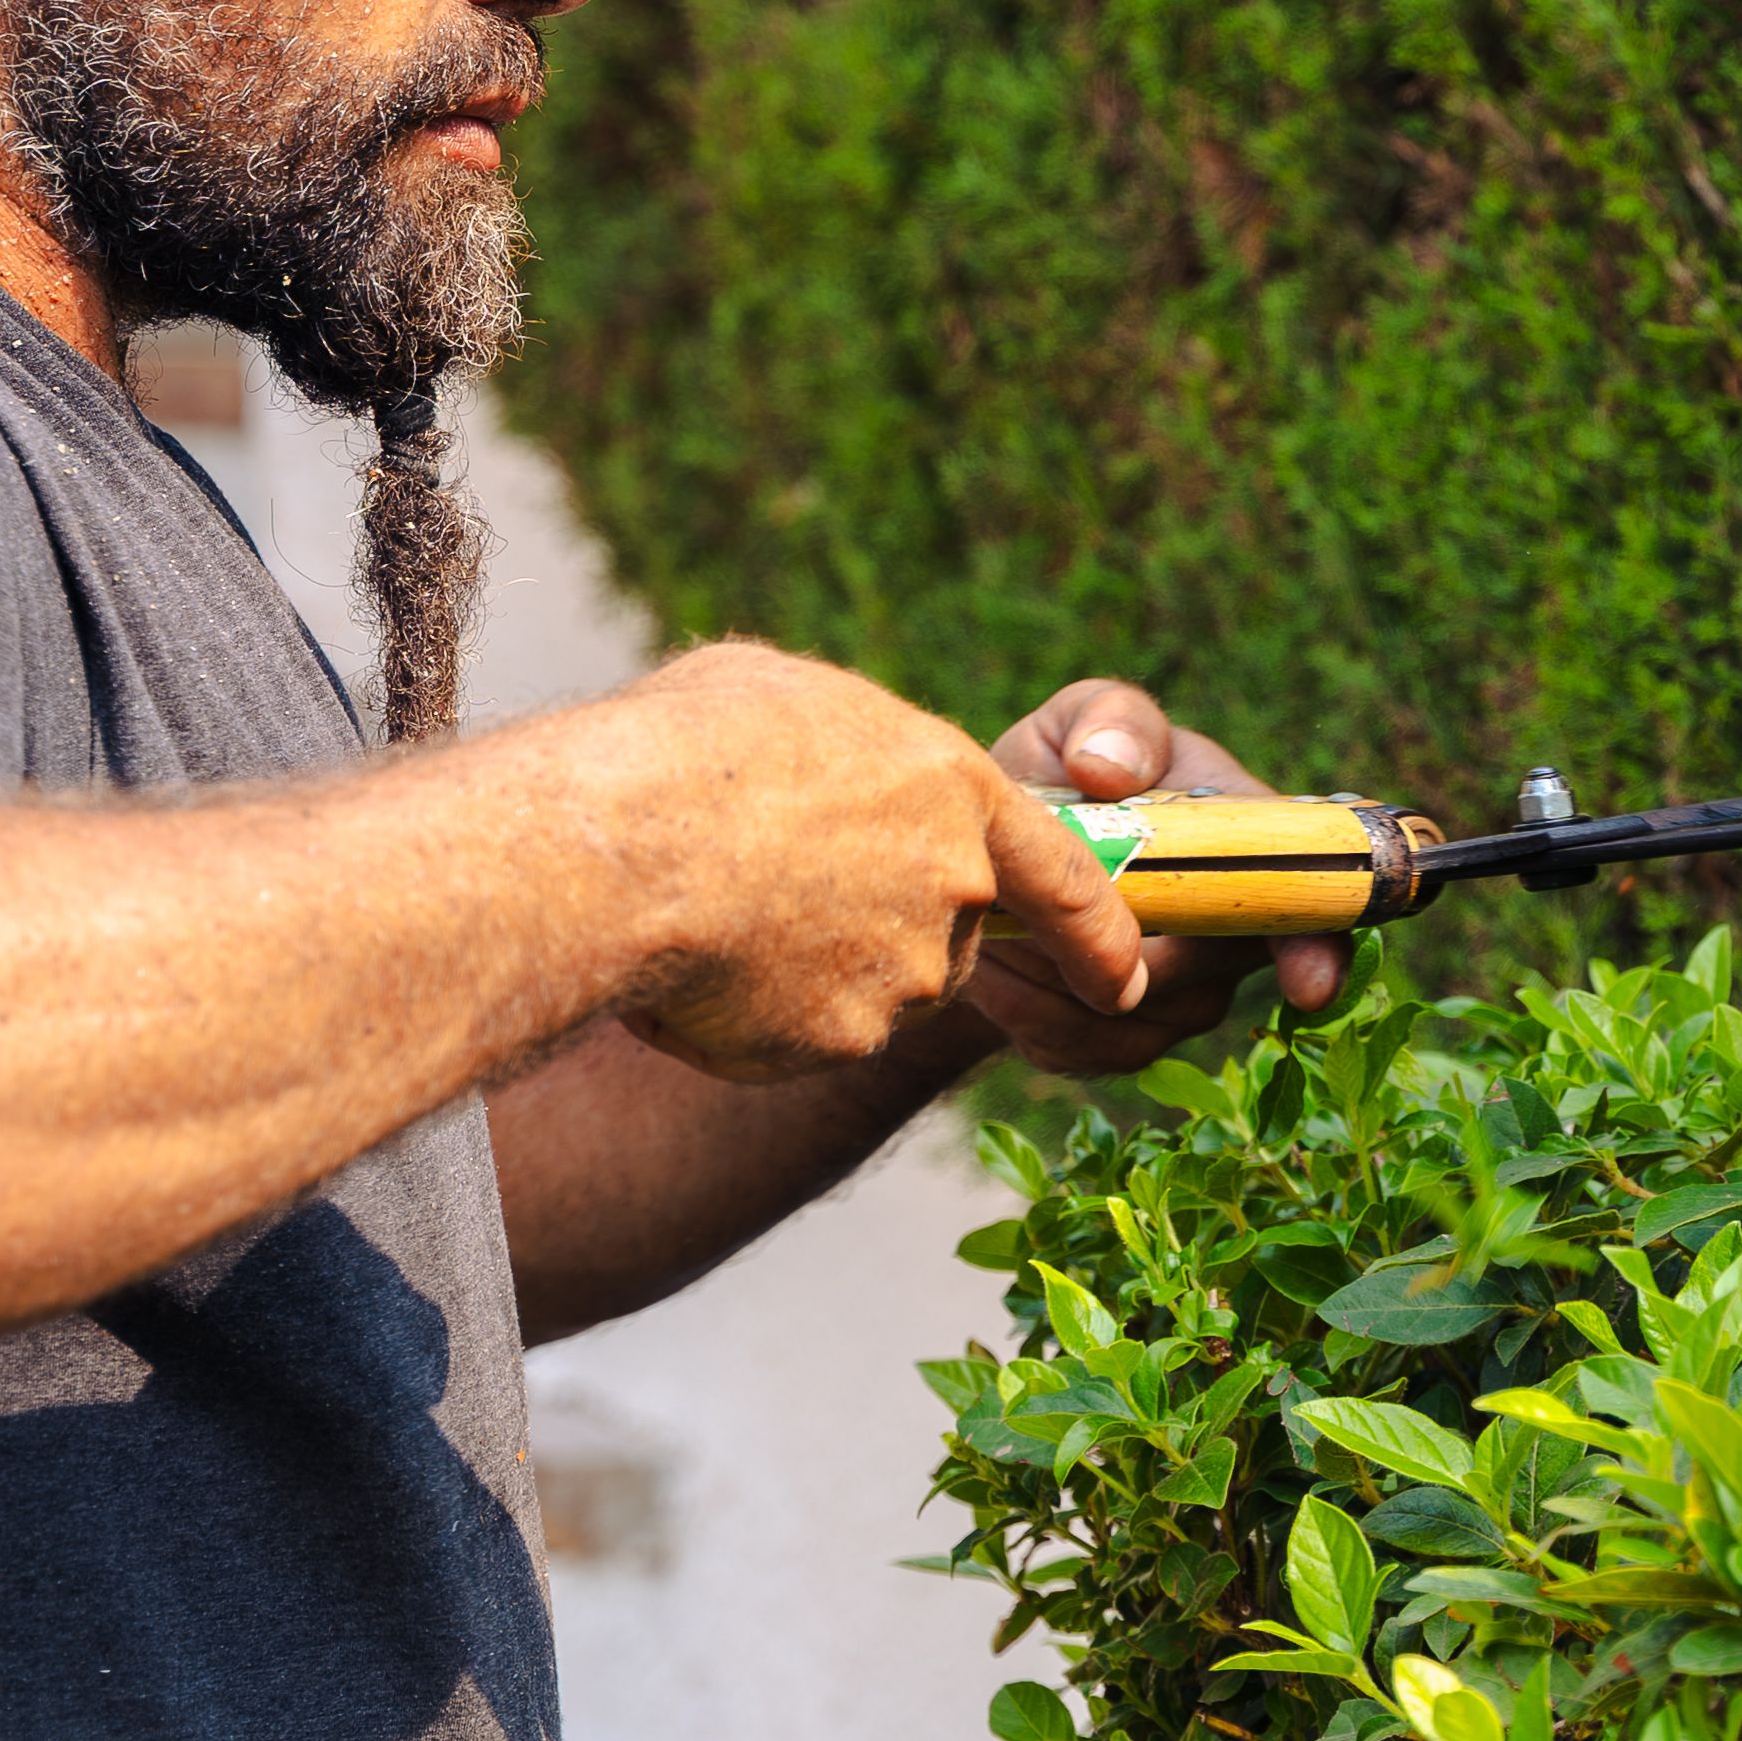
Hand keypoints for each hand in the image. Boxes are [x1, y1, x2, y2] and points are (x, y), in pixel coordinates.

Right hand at [600, 640, 1133, 1079]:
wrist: (618, 850)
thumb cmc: (683, 750)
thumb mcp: (779, 698)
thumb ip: (842, 748)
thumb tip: (826, 760)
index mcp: (954, 793)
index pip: (1065, 878)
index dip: (1096, 935)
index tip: (1123, 977)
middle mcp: (952, 892)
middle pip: (935, 936)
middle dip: (866, 927)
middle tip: (764, 885)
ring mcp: (903, 975)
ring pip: (865, 990)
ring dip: (800, 968)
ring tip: (714, 912)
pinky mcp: (843, 1042)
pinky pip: (801, 1040)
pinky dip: (753, 1017)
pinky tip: (696, 967)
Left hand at [963, 674, 1355, 1079]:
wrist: (988, 863)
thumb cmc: (1055, 779)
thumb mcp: (1075, 724)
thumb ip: (1111, 720)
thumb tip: (1111, 769)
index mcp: (1244, 852)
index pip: (1308, 910)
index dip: (1316, 951)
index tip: (1309, 983)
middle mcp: (1229, 939)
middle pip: (1201, 979)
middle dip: (1114, 947)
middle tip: (1034, 899)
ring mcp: (1181, 1000)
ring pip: (1131, 1020)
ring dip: (1053, 975)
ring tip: (1008, 919)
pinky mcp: (1122, 1043)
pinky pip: (1081, 1051)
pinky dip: (1024, 1011)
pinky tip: (1002, 964)